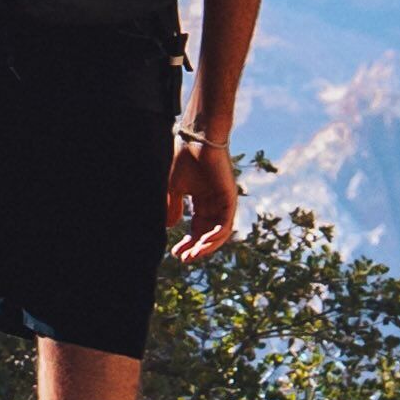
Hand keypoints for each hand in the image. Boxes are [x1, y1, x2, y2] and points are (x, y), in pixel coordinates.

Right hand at [165, 133, 240, 256]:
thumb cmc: (185, 159)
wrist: (197, 140)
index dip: (188, 242)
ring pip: (219, 232)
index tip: (176, 254)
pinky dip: (216, 236)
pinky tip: (203, 243)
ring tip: (193, 255)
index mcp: (202, 201)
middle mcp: (214, 204)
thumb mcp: (174, 188)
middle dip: (197, 248)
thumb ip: (173, 207)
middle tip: (185, 259)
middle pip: (208, 233)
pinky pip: (226, 223)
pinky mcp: (230, 198)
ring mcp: (224, 202)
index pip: (197, 228)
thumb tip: (170, 228)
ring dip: (207, 246)